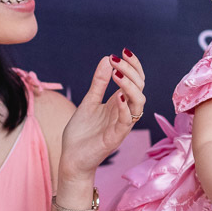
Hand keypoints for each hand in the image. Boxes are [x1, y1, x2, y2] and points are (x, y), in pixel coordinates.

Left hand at [59, 50, 145, 181]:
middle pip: (140, 88)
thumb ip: (99, 83)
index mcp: (120, 103)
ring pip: (139, 103)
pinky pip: (127, 122)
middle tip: (115, 60)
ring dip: (130, 87)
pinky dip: (125, 108)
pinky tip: (118, 96)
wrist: (71, 158)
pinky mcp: (115, 138)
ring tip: (117, 74)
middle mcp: (124, 112)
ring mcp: (121, 125)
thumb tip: (106, 59)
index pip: (136, 80)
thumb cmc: (81, 133)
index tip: (122, 52)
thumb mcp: (89, 101)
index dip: (133, 65)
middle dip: (131, 71)